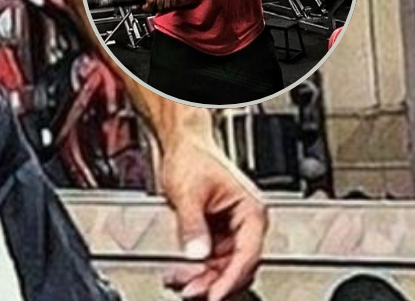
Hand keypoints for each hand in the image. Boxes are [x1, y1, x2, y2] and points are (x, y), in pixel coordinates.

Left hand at [160, 133, 266, 300]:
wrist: (180, 143)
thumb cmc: (191, 155)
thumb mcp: (188, 191)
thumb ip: (192, 223)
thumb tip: (196, 252)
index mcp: (250, 211)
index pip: (247, 255)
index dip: (229, 278)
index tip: (213, 294)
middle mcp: (245, 223)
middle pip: (235, 266)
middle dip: (212, 281)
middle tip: (190, 291)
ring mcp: (231, 230)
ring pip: (222, 267)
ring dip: (202, 278)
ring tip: (179, 282)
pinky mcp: (217, 232)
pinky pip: (211, 259)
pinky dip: (196, 268)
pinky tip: (180, 273)